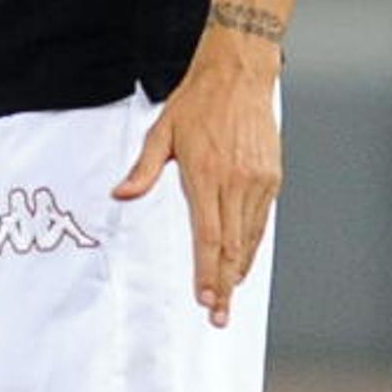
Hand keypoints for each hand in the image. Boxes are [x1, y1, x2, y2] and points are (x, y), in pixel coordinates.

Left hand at [112, 49, 280, 328]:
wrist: (239, 75)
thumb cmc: (197, 103)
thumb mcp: (161, 132)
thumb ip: (143, 170)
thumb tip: (120, 195)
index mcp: (205, 173)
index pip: (207, 235)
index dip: (207, 271)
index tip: (205, 299)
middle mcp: (235, 181)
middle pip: (231, 246)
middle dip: (225, 285)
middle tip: (218, 316)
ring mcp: (257, 181)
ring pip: (249, 238)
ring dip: (239, 271)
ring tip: (229, 298)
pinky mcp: (271, 177)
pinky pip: (261, 221)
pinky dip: (252, 246)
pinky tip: (243, 262)